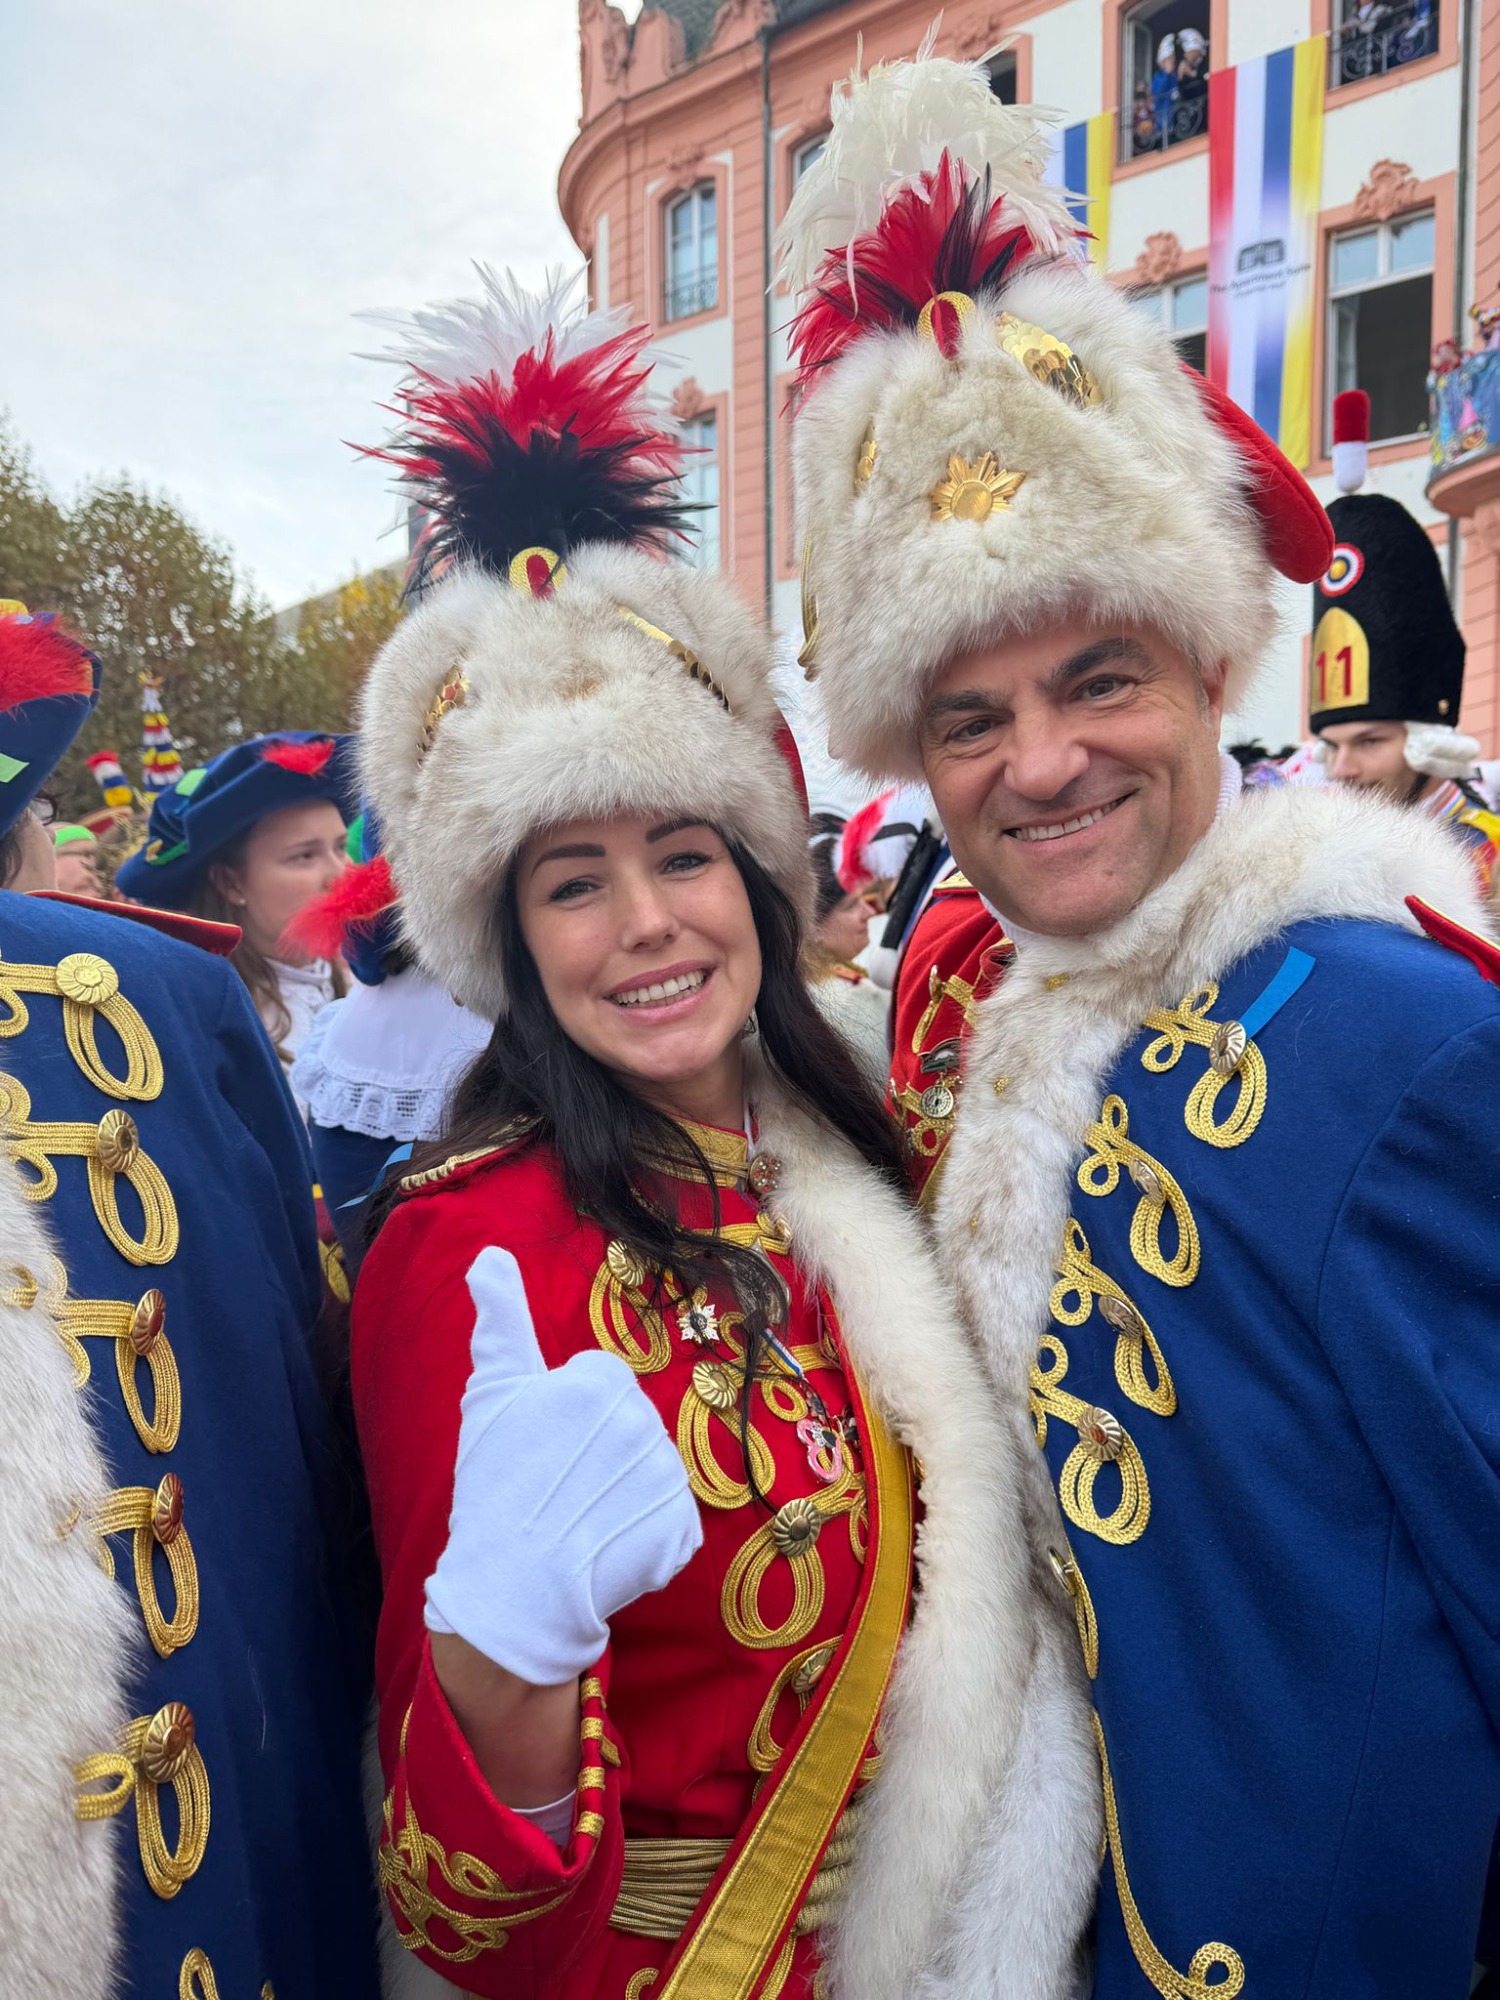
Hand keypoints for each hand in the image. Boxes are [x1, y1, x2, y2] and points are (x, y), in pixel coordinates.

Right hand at [424, 1246, 702, 1686]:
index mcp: (600, 1381)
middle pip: (626, 1426)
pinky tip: (605, 1548)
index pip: (598, 1383)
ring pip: (647, 1473)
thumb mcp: (491, 1391)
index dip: (565, 1417)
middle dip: (595, 1452)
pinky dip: (642, 1539)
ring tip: (578, 1520)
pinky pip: (669, 1524)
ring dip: (619, 1494)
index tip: (540, 1448)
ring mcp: (665, 1479)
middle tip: (554, 1485)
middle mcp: (643, 1422)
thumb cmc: (492, 1484)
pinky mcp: (680, 1532)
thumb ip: (500, 1317)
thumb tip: (491, 1255)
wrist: (508, 1586)